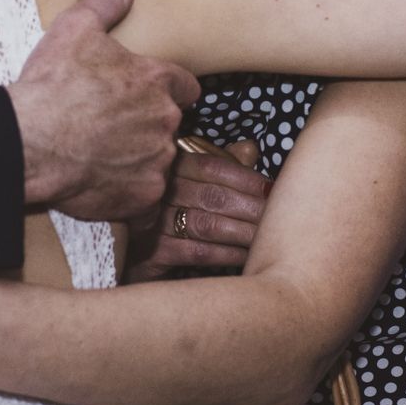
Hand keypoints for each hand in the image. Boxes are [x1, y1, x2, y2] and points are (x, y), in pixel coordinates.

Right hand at [8, 0, 197, 219]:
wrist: (28, 142)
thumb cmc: (52, 85)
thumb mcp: (75, 27)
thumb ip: (105, 1)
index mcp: (158, 80)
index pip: (184, 86)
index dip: (165, 89)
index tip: (143, 94)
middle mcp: (165, 122)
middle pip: (168, 125)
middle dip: (147, 126)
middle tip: (110, 127)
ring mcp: (156, 163)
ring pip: (157, 162)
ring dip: (138, 161)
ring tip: (101, 157)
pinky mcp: (141, 200)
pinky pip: (144, 202)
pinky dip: (128, 197)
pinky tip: (102, 187)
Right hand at [125, 140, 269, 280]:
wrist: (127, 253)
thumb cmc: (165, 214)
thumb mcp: (188, 182)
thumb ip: (218, 164)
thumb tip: (250, 149)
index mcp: (168, 168)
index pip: (210, 166)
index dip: (244, 177)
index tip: (271, 187)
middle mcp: (158, 192)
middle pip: (212, 195)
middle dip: (250, 206)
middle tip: (278, 215)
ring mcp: (152, 223)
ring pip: (207, 224)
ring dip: (242, 231)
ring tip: (267, 237)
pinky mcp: (152, 254)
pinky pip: (197, 252)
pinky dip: (226, 253)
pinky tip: (246, 255)